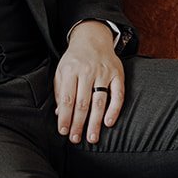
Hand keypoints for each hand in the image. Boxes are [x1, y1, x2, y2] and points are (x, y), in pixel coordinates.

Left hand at [54, 20, 123, 145]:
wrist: (92, 38)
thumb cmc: (74, 59)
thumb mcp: (61, 70)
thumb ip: (60, 91)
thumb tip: (59, 114)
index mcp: (70, 70)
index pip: (67, 98)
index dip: (65, 117)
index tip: (63, 131)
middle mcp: (87, 71)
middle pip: (83, 103)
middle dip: (79, 124)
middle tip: (76, 139)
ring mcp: (104, 72)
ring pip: (99, 101)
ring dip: (95, 122)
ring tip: (92, 137)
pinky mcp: (117, 74)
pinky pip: (118, 94)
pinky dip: (114, 110)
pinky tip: (108, 123)